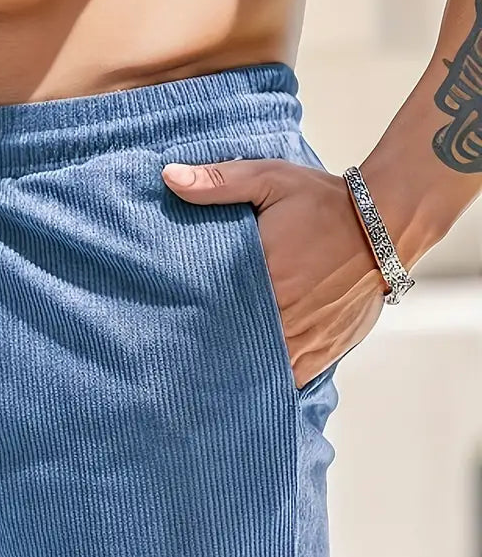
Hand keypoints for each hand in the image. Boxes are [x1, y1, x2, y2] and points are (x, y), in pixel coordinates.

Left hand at [162, 158, 386, 388]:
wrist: (386, 223)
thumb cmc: (325, 202)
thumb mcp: (270, 179)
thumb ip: (218, 182)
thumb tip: (169, 177)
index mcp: (263, 278)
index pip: (211, 313)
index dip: (193, 321)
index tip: (175, 326)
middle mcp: (283, 315)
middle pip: (235, 346)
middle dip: (215, 347)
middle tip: (189, 351)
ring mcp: (306, 338)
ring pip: (262, 369)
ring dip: (244, 367)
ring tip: (219, 369)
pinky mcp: (326, 350)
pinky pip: (292, 379)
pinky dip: (275, 380)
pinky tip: (256, 376)